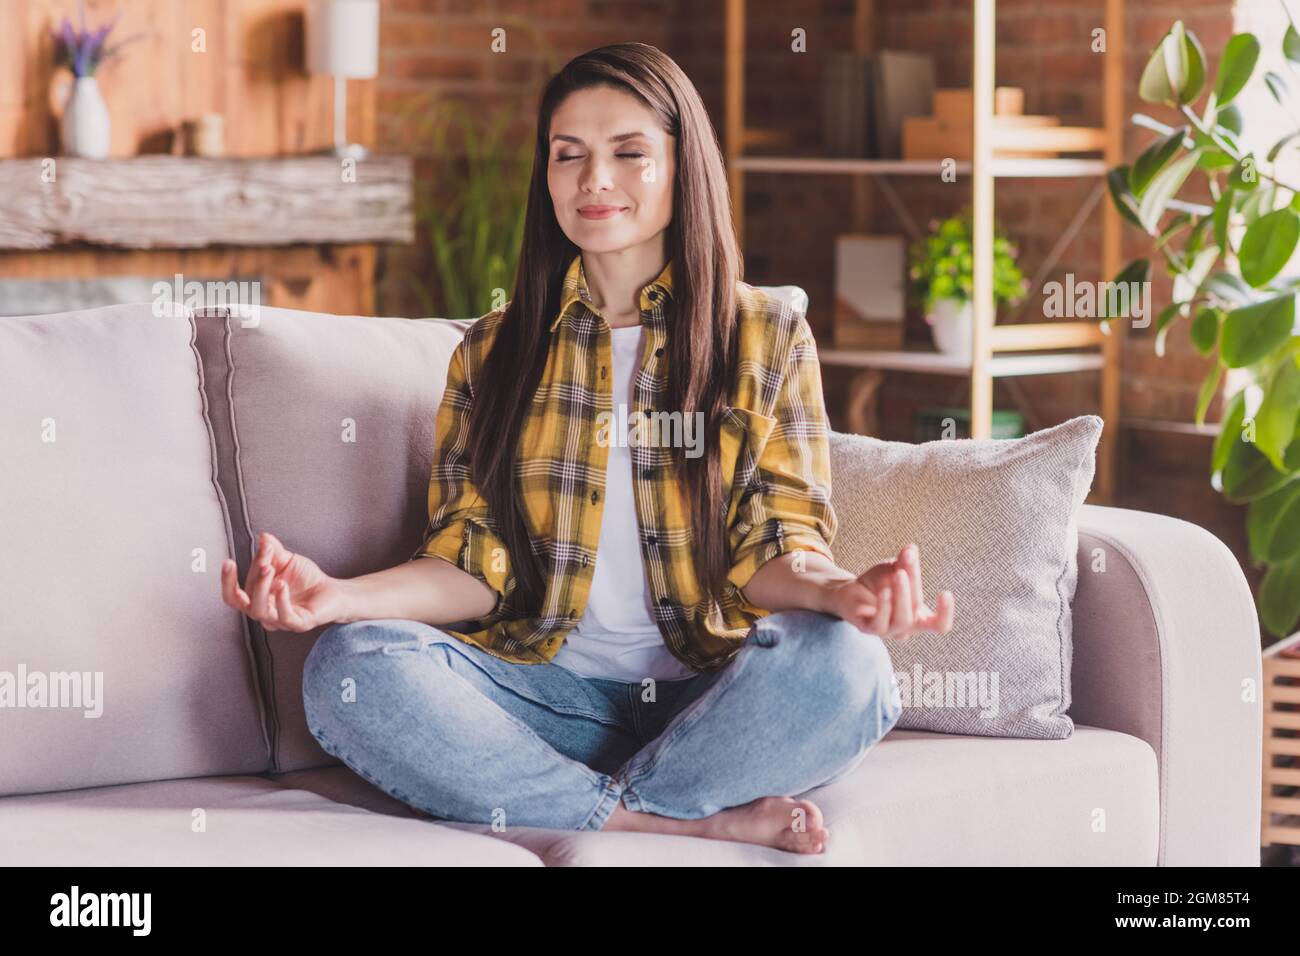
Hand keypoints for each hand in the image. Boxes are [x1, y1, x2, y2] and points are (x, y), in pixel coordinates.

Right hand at [220, 531, 344, 631]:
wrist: (333, 590)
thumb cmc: (305, 579)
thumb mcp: (286, 560)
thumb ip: (272, 551)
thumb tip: (263, 537)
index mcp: (256, 599)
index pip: (234, 594)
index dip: (227, 581)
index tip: (229, 562)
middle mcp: (265, 612)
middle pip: (244, 603)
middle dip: (249, 581)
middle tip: (261, 563)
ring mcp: (280, 621)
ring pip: (260, 611)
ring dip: (262, 589)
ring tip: (269, 570)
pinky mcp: (298, 624)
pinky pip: (285, 616)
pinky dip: (281, 599)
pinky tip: (283, 585)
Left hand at [824, 543, 953, 640]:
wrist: (850, 590)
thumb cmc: (879, 582)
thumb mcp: (894, 568)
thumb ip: (904, 562)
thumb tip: (911, 549)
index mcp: (918, 617)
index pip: (939, 625)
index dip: (946, 613)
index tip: (946, 593)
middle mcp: (906, 628)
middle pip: (917, 610)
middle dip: (913, 585)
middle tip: (907, 563)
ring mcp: (888, 631)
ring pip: (902, 620)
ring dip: (902, 595)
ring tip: (898, 574)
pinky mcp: (868, 629)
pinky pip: (880, 624)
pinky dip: (884, 606)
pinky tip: (884, 591)